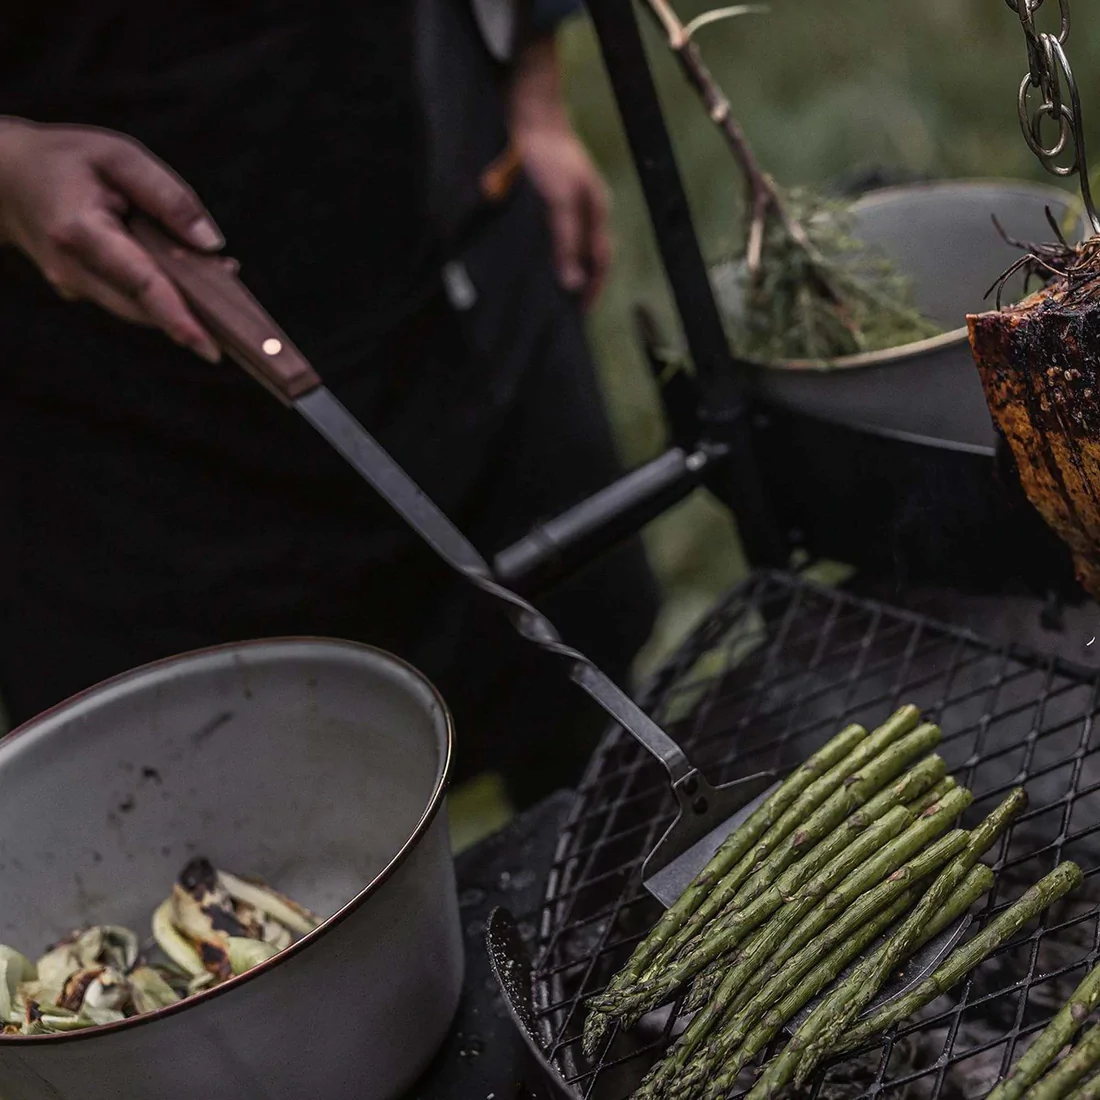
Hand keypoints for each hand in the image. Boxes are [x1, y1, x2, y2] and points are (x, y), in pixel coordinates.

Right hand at [0, 118, 224, 360]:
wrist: (2, 178)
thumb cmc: (65, 160)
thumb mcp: (118, 155)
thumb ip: (168, 197)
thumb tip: (211, 244)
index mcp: (80, 231)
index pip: (139, 283)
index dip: (177, 317)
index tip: (209, 346)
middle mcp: (73, 270)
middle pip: (145, 307)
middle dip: (193, 312)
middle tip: (234, 303)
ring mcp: (73, 286)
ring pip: (139, 310)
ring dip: (182, 302)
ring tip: (219, 278)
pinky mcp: (80, 291)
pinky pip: (129, 300)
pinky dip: (161, 294)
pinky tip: (189, 274)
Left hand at [516, 117, 611, 309]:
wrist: (529, 113)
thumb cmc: (547, 156)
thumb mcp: (558, 203)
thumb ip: (566, 242)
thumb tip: (572, 283)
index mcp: (597, 210)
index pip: (601, 259)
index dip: (593, 287)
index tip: (581, 312)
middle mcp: (587, 207)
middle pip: (588, 253)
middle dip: (580, 280)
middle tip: (564, 307)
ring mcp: (571, 199)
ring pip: (571, 242)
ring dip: (563, 265)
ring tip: (549, 288)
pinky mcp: (551, 193)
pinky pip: (554, 230)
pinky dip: (549, 248)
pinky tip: (535, 256)